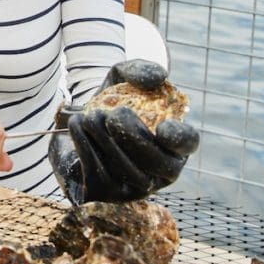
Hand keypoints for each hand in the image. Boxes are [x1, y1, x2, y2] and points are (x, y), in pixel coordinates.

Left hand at [48, 59, 199, 203]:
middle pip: (158, 163)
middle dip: (134, 138)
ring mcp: (136, 187)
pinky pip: (98, 173)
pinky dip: (85, 146)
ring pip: (127, 170)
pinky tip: (77, 125)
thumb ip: (140, 70)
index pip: (188, 143)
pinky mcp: (107, 193)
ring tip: (89, 116)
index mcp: (173, 141)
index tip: (162, 126)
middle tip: (113, 116)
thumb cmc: (110, 101)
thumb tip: (159, 77)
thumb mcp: (122, 78)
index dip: (179, 138)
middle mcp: (161, 170)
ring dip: (104, 139)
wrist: (75, 124)